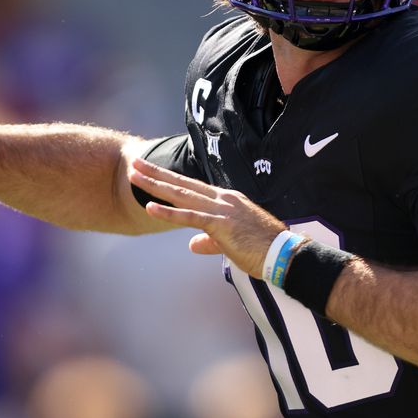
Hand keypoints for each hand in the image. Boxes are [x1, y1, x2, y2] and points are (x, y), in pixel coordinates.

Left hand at [127, 157, 285, 277]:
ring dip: (155, 185)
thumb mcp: (232, 243)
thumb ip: (210, 241)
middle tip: (134, 162)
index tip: (151, 171)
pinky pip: (189, 217)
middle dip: (156, 173)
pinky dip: (168, 212)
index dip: (170, 178)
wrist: (284, 255)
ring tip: (133, 175)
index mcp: (226, 201)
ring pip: (181, 195)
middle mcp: (222, 199)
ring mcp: (221, 210)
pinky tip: (150, 207)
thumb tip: (192, 244)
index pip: (192, 186)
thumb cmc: (262, 250)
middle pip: (182, 183)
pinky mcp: (220, 224)